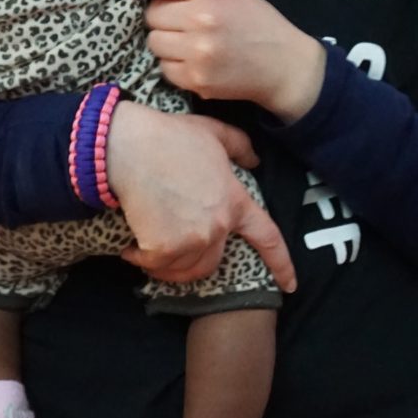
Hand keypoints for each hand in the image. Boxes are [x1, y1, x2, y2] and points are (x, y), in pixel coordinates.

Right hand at [105, 101, 295, 292]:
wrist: (127, 147)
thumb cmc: (168, 136)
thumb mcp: (212, 132)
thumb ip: (239, 146)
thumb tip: (255, 161)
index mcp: (234, 201)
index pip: (267, 238)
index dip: (281, 264)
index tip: (290, 285)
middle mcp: (217, 226)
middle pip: (213, 261)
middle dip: (193, 256)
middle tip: (171, 241)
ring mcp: (191, 240)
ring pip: (184, 268)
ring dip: (167, 261)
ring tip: (149, 242)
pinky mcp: (163, 249)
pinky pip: (155, 266)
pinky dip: (141, 259)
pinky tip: (131, 246)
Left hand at [118, 0, 326, 123]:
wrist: (283, 64)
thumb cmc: (254, 21)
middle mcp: (202, 17)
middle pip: (151, 15)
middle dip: (160, 18)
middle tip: (182, 23)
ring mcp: (199, 51)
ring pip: (153, 42)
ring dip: (165, 43)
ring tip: (190, 43)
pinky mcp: (197, 79)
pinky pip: (164, 68)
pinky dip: (174, 66)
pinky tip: (195, 62)